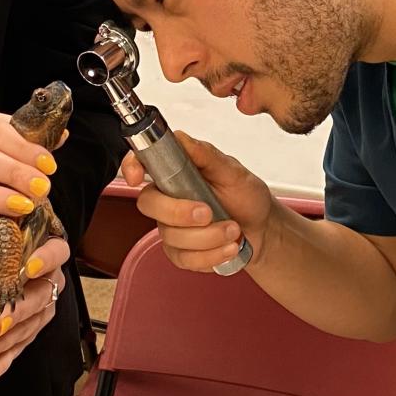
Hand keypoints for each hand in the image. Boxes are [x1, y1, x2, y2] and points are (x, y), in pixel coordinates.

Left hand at [0, 236, 69, 381]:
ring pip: (36, 322)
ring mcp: (43, 299)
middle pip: (47, 292)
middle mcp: (49, 273)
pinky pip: (24, 343)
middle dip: (22, 311)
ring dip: (10, 341)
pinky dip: (5, 359)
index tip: (28, 269)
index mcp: (41, 244)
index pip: (57, 249)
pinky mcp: (33, 323)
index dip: (46, 259)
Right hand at [122, 131, 273, 271]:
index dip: (132, 166)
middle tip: (208, 212)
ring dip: (208, 236)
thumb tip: (181, 138)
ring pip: (171, 235)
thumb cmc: (246, 196)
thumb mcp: (233, 171)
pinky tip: (228, 247)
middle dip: (179, 212)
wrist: (263, 229)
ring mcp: (172, 227)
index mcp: (178, 172)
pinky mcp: (180, 252)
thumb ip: (206, 155)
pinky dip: (211, 254)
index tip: (137, 176)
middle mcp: (170, 198)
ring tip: (233, 229)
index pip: (143, 163)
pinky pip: (183, 257)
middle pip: (149, 204)